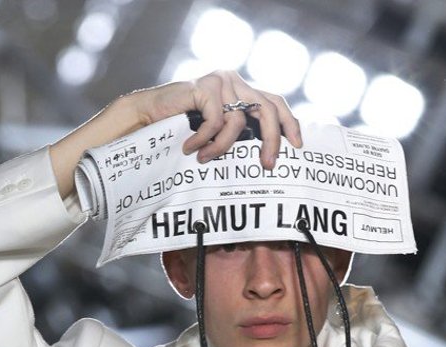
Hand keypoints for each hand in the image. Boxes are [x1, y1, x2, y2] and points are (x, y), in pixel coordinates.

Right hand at [131, 70, 300, 169]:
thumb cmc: (181, 128)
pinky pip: (216, 122)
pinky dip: (204, 140)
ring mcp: (221, 81)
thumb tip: (266, 154)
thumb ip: (237, 132)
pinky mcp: (205, 86)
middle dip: (272, 140)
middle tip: (268, 166)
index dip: (289, 123)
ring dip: (221, 148)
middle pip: (268, 110)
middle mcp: (234, 81)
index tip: (297, 146)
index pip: (274, 102)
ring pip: (238, 122)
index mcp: (241, 90)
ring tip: (204, 159)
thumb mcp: (216, 131)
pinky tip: (190, 147)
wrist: (147, 116)